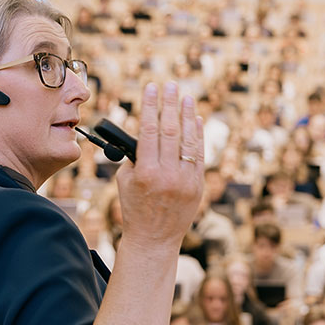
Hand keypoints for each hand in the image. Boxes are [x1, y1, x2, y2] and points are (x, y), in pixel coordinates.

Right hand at [115, 82, 204, 247]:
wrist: (154, 239)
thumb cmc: (135, 209)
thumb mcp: (125, 182)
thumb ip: (134, 156)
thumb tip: (148, 131)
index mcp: (145, 172)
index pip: (149, 130)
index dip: (151, 105)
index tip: (152, 87)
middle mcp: (167, 175)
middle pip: (170, 130)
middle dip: (170, 104)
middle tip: (170, 85)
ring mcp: (185, 180)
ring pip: (188, 140)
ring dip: (187, 115)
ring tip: (186, 97)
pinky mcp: (198, 185)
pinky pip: (199, 155)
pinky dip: (198, 136)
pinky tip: (196, 120)